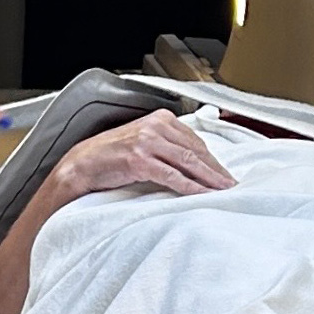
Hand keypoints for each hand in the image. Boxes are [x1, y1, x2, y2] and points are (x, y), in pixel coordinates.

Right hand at [51, 112, 235, 203]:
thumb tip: (193, 162)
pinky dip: (191, 187)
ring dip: (209, 179)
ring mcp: (148, 143)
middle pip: (195, 150)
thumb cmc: (111, 156)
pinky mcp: (140, 161)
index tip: (224, 173)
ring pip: (188, 162)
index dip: (212, 159)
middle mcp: (155, 126)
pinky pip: (173, 176)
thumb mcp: (142, 141)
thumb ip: (166, 145)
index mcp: (159, 119)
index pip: (195, 140)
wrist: (82, 164)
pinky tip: (202, 194)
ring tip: (223, 191)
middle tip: (231, 185)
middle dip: (215, 170)